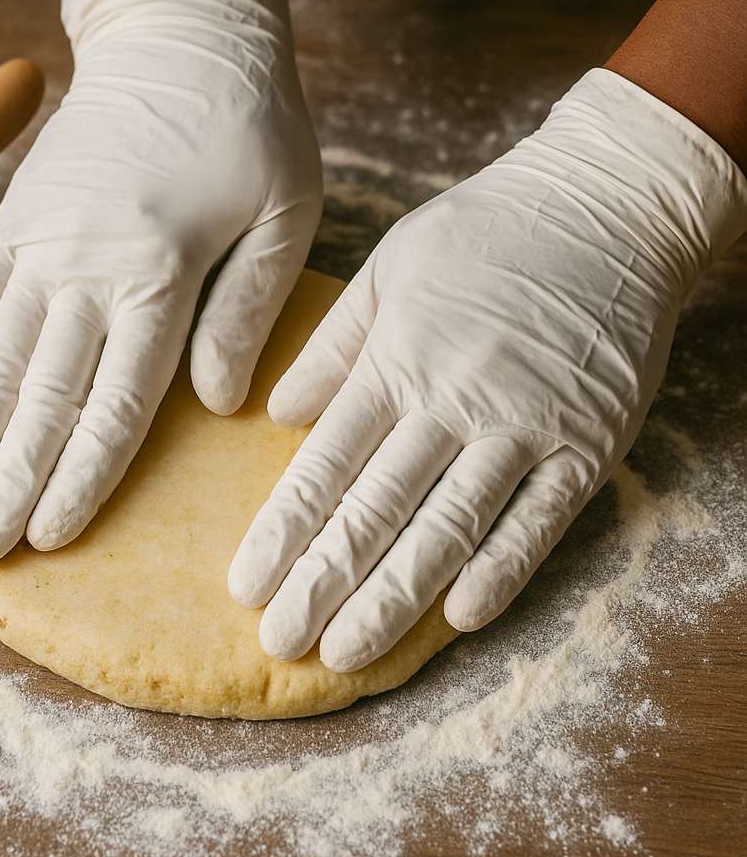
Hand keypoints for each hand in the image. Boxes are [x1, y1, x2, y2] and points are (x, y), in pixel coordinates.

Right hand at [0, 0, 321, 565]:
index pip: (116, 401)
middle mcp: (83, 267)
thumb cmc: (248, 127)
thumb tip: (217, 405)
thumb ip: (249, 311)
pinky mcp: (14, 226)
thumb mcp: (284, 212)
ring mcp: (37, 246)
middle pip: (39, 398)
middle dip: (7, 482)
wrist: (178, 34)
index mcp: (158, 273)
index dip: (81, 476)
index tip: (51, 536)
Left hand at [229, 68, 746, 671]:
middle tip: (279, 643)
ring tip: (345, 652)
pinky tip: (459, 619)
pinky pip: (539, 520)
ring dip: (393, 598)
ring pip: (447, 528)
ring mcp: (524, 426)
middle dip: (322, 584)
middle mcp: (452, 400)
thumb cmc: (488, 233)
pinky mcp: (588, 443)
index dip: (283, 532)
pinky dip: (501, 571)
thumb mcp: (389, 266)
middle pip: (375, 510)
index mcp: (395, 360)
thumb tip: (275, 413)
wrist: (609, 204)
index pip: (325, 466)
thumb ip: (331, 346)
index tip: (247, 587)